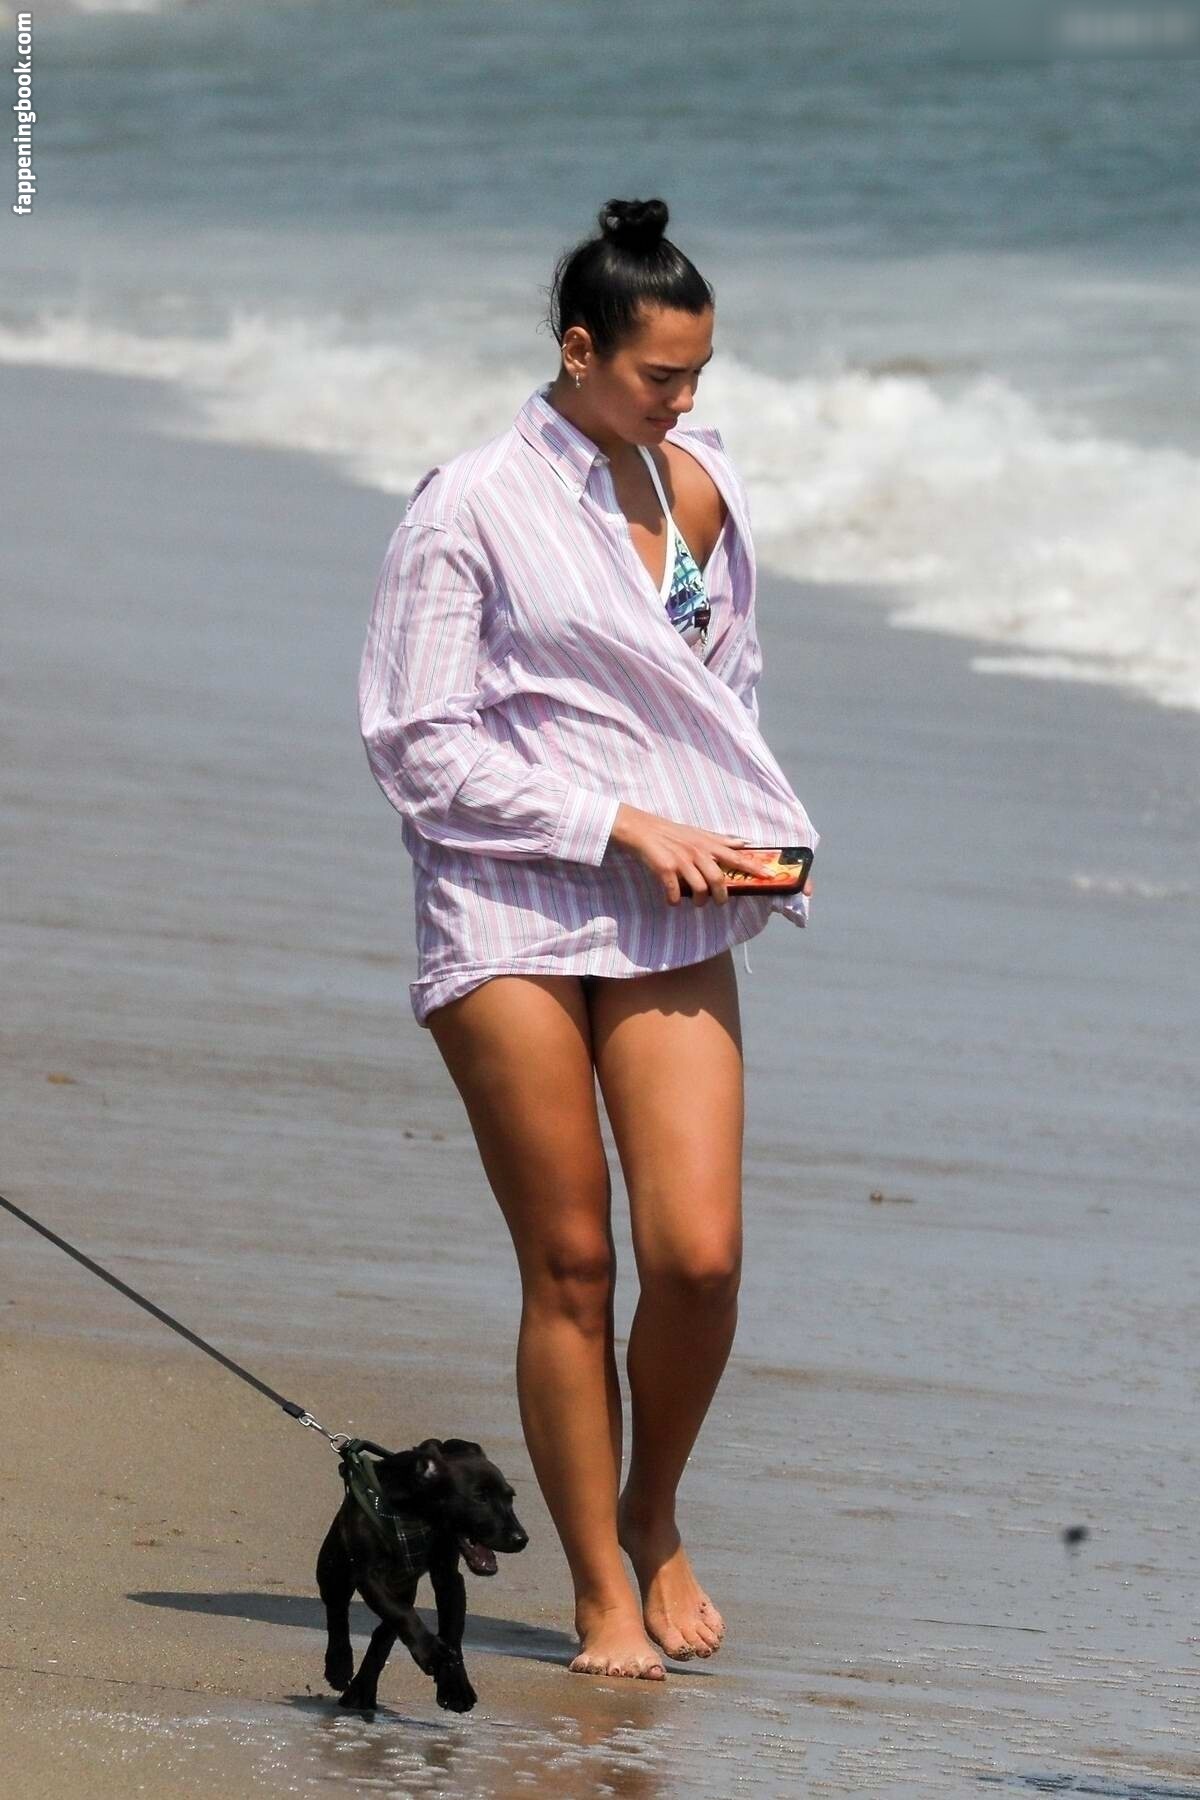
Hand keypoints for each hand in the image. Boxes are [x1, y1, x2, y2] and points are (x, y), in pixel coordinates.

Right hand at [609, 804, 781, 907]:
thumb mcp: (699, 833)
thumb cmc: (673, 833)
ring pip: (699, 888)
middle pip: (718, 879)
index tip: (768, 876)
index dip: (753, 868)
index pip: (736, 857)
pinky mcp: (664, 869)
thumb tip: (743, 842)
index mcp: (707, 844)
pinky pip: (675, 892)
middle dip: (721, 896)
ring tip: (696, 903)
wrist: (643, 829)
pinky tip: (673, 901)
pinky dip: (675, 901)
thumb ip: (721, 840)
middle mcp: (697, 852)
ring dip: (699, 901)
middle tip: (719, 903)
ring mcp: (681, 861)